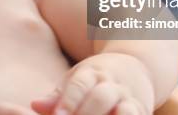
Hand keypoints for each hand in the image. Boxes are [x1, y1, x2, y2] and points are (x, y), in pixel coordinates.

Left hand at [31, 54, 153, 114]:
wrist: (136, 67)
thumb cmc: (94, 80)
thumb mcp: (76, 81)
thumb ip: (57, 97)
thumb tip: (35, 105)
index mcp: (93, 74)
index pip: (80, 85)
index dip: (69, 101)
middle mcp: (113, 86)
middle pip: (101, 98)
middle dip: (86, 114)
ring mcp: (131, 99)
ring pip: (126, 111)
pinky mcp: (143, 112)